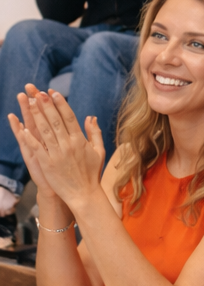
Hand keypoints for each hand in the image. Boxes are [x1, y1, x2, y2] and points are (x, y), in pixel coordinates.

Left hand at [7, 86, 105, 211]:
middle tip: (38, 92)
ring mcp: (57, 154)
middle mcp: (68, 145)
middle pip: (55, 120)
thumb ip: (94, 133)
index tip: (53, 92)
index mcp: (80, 140)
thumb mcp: (98, 151)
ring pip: (45, 130)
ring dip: (36, 115)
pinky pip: (37, 147)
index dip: (60, 104)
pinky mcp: (47, 163)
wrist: (84, 194)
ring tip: (29, 102)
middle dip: (46, 105)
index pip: (69, 117)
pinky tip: (23, 127)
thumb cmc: (92, 173)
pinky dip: (29, 137)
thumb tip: (90, 117)